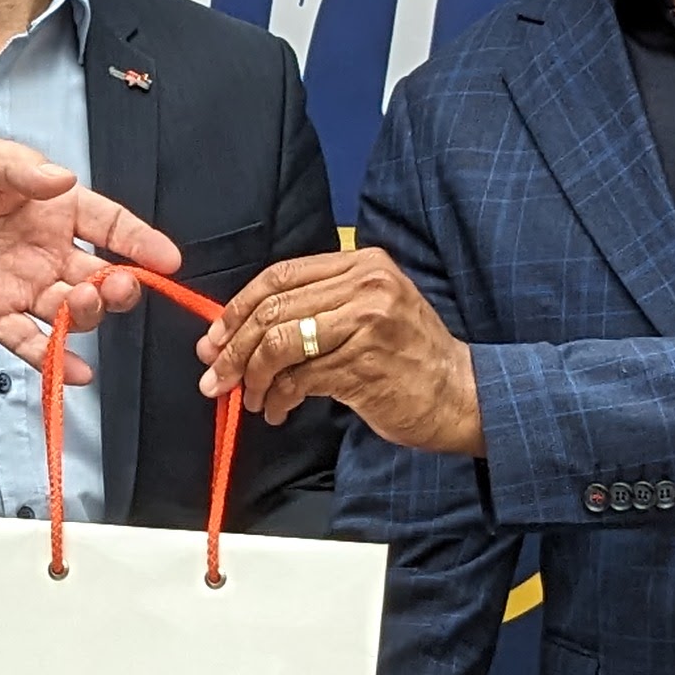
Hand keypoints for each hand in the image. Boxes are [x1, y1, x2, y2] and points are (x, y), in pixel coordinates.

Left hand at [0, 135, 178, 380]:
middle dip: (117, 286)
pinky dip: (53, 359)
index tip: (168, 260)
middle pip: (96, 275)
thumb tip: (64, 180)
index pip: (109, 224)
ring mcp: (17, 282)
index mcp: (47, 204)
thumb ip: (21, 170)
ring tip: (82, 307)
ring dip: (85, 315)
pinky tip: (77, 372)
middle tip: (116, 288)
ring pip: (68, 310)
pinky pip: (28, 341)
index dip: (141, 240)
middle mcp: (41, 246)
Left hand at [197, 246, 484, 446]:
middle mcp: (365, 286)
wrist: (459, 394)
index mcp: (362, 263)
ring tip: (250, 398)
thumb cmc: (406, 357)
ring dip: (253, 376)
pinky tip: (277, 410)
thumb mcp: (367, 312)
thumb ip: (311, 310)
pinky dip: (278, 398)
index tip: (216, 338)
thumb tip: (232, 333)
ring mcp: (366, 323)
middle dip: (234, 347)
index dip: (239, 307)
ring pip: (280, 343)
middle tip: (216, 376)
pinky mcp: (363, 364)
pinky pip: (299, 379)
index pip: (280, 275)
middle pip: (274, 309)